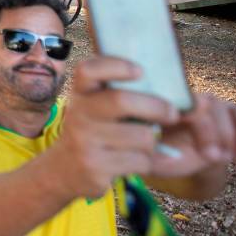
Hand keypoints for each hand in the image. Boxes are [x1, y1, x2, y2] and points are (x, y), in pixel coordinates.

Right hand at [46, 57, 178, 198]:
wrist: (64, 170)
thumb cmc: (92, 130)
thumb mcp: (93, 107)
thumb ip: (116, 92)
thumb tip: (171, 91)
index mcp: (80, 93)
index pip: (88, 70)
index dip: (116, 65)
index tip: (140, 71)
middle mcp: (78, 115)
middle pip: (121, 101)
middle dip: (156, 107)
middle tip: (172, 113)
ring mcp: (85, 142)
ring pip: (141, 136)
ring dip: (152, 141)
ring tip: (143, 143)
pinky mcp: (96, 168)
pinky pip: (141, 161)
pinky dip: (146, 162)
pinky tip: (133, 161)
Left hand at [148, 92, 235, 177]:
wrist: (185, 157)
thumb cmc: (165, 155)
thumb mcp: (152, 159)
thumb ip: (147, 156)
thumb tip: (145, 156)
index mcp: (164, 105)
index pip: (176, 102)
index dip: (188, 118)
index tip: (191, 139)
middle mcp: (189, 99)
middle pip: (204, 103)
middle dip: (211, 131)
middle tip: (213, 158)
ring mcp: (211, 104)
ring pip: (226, 110)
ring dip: (230, 136)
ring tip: (229, 160)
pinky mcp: (231, 112)